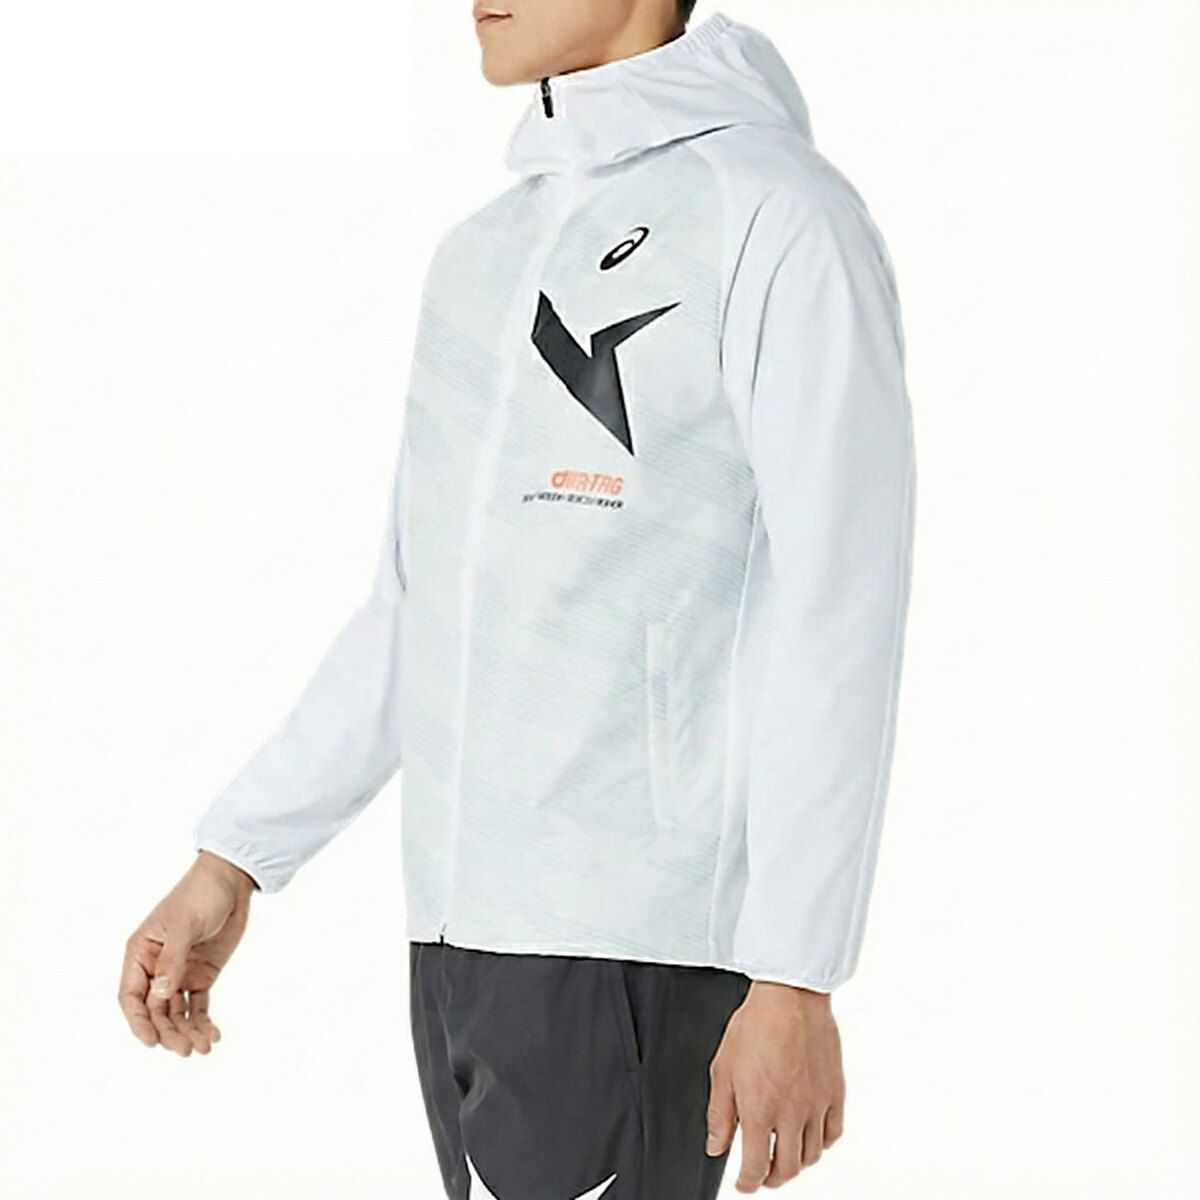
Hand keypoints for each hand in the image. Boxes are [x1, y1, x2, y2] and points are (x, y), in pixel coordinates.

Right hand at [118, 851, 257, 1054]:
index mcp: (141, 953)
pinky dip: (202, 1021)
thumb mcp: (184, 925)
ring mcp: (179, 973)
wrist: (231, 882)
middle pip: (155, 1010)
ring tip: (203, 1047)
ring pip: (176, 1012)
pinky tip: (212, 1035)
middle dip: (168, 1032)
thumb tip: (160, 994)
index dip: (138, 1021)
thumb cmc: (200, 894)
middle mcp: (156, 968)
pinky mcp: (201, 975)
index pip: (131, 996)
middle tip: (185, 1049)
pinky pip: (197, 1005)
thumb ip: (172, 960)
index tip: (151, 1042)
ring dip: (187, 1031)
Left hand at [705, 980, 844, 1191]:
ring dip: (796, 1164)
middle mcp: (791, 1114)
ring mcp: (816, 1105)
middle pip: (787, 1169)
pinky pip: (833, 1133)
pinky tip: (810, 1136)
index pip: (756, 1168)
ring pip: (811, 1155)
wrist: (789, 998)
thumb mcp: (723, 1069)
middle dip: (772, 1178)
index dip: (748, 1184)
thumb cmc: (755, 1026)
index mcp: (759, 1110)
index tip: (743, 1184)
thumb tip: (715, 1146)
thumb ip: (719, 1113)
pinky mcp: (834, 1093)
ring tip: (784, 1157)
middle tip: (763, 1173)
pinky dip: (821, 1143)